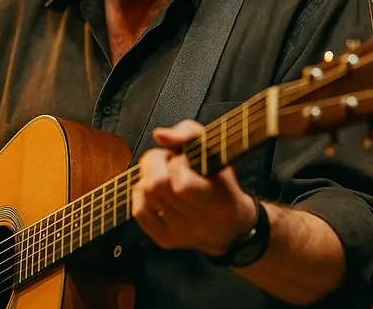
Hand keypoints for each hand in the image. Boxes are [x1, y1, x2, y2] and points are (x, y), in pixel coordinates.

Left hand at [131, 119, 257, 255]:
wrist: (233, 228)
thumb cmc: (223, 183)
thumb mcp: (217, 150)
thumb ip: (190, 132)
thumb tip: (159, 135)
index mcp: (218, 201)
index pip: (182, 184)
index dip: (177, 163)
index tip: (184, 158)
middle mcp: (200, 222)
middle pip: (157, 187)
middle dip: (155, 163)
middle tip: (166, 159)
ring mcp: (181, 233)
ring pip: (146, 195)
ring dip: (148, 176)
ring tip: (163, 174)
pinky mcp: (166, 240)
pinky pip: (139, 212)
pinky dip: (140, 194)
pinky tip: (154, 190)